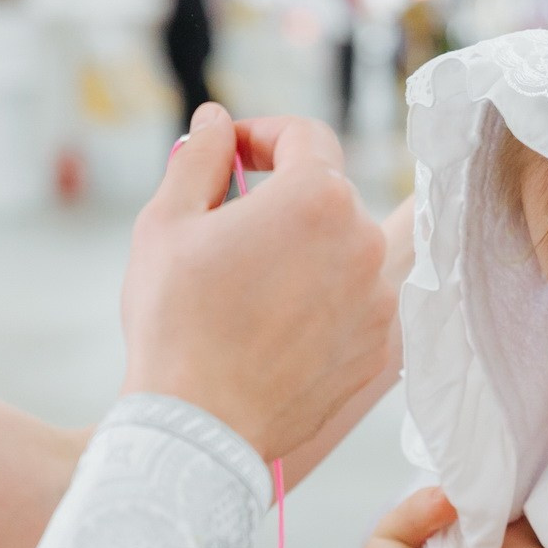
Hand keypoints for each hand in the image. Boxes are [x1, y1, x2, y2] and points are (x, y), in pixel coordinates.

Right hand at [120, 105, 392, 461]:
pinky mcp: (378, 346)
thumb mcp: (167, 222)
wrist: (200, 425)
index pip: (306, 136)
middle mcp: (364, 241)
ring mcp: (379, 298)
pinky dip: (321, 302)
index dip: (264, 135)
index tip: (231, 156)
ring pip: (344, 251)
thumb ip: (199, 158)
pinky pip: (354, 304)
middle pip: (328, 195)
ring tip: (249, 285)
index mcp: (317, 197)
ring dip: (304, 252)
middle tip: (228, 227)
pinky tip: (273, 327)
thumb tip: (216, 122)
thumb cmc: (175, 320)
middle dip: (281, 198)